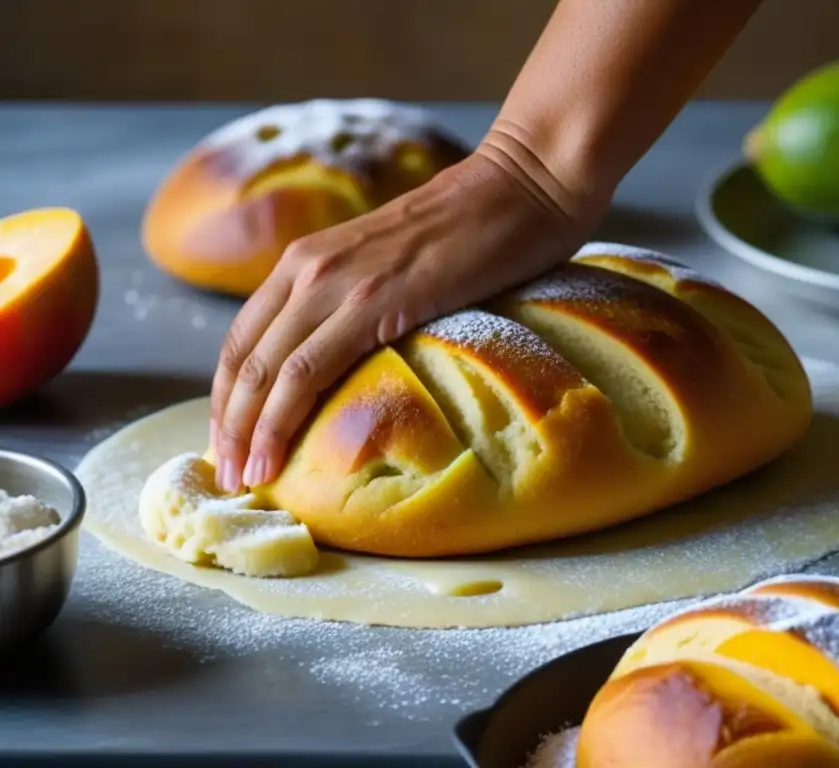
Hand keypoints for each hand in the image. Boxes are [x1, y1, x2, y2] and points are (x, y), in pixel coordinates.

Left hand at [209, 142, 605, 492]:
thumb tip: (356, 356)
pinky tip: (276, 455)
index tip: (231, 442)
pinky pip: (307, 372)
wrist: (521, 186)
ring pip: (267, 371)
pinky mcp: (371, 302)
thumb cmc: (476, 229)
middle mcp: (308, 267)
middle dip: (230, 424)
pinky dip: (281, 420)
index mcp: (308, 259)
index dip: (230, 395)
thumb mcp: (396, 266)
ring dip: (248, 432)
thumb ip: (363, 301)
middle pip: (244, 359)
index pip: (245, 338)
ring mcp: (336, 283)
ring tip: (245, 481)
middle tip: (229, 478)